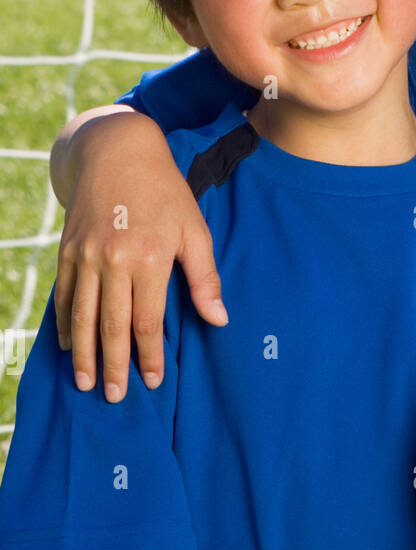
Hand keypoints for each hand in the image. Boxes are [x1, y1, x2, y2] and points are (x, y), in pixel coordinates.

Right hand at [54, 112, 225, 399]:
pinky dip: (64, 323)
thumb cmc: (166, 193)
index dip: (149, 354)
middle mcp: (114, 260)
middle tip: (114, 397)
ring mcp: (86, 256)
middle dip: (113, 365)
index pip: (147, 321)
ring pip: (81, 315)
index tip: (152, 381)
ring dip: (83, 353)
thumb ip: (205, 278)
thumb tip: (218, 320)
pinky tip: (67, 345)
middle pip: (110, 325)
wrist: (119, 152)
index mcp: (150, 258)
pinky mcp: (68, 250)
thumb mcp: (195, 230)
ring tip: (85, 382)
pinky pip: (64, 295)